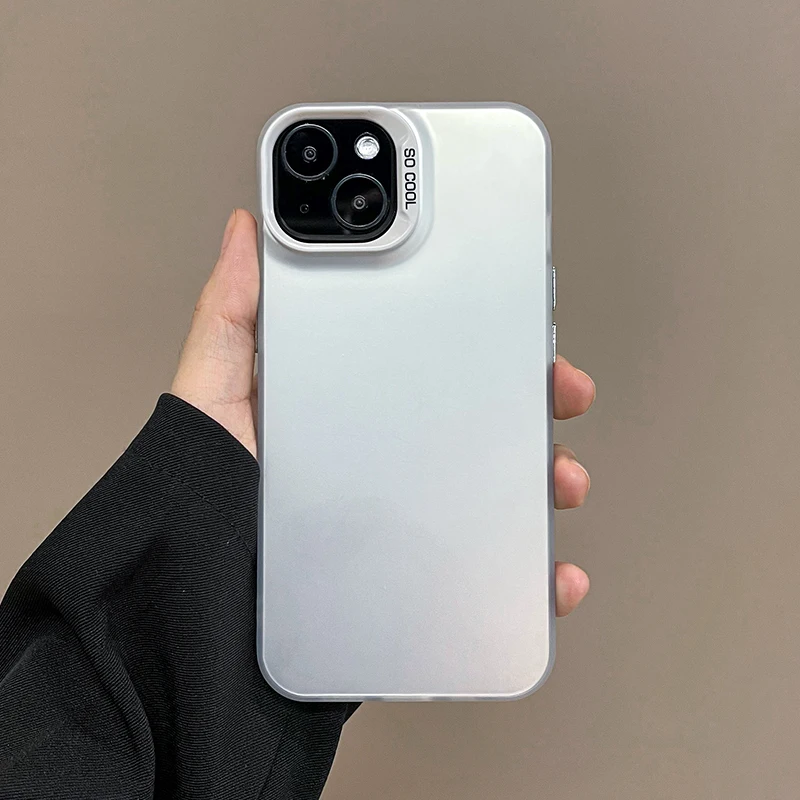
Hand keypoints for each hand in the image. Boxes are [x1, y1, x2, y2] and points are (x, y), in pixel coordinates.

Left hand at [172, 209, 594, 616]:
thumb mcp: (215, 382)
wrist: (199, 579)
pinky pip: (485, 569)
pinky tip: (553, 573)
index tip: (527, 332)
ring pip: (498, 491)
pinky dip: (531, 575)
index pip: (439, 361)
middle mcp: (390, 454)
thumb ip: (232, 310)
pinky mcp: (414, 571)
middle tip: (561, 392)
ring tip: (561, 479)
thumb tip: (244, 230)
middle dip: (535, 405)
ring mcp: (408, 514)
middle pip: (484, 422)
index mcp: (359, 403)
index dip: (490, 342)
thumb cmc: (202, 479)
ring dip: (546, 482)